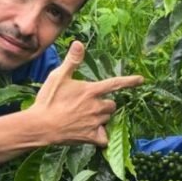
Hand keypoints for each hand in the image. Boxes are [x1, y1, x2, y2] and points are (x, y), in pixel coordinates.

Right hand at [26, 40, 142, 146]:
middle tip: (90, 105)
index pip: (115, 84)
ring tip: (86, 118)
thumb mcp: (58, 77)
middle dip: (105, 104)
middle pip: (112, 105)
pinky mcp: (91, 137)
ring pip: (107, 118)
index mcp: (91, 91)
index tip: (141, 80)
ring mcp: (95, 122)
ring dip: (102, 118)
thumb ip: (72, 61)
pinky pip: (104, 138)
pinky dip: (101, 136)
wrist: (40, 125)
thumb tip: (79, 43)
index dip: (129, 81)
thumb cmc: (48, 100)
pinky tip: (92, 134)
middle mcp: (97, 106)